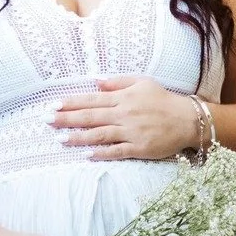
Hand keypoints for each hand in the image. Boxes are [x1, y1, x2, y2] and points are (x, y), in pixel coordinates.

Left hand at [50, 76, 200, 160]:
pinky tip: (86, 154)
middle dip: (67, 119)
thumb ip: (118, 82)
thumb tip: (95, 81)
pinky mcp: (139, 148)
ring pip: (100, 134)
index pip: (92, 99)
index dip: (71, 103)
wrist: (188, 119)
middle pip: (90, 116)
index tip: (53, 105)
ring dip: (78, 137)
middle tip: (47, 121)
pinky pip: (116, 151)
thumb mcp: (142, 82)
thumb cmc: (164, 99)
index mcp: (123, 98)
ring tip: (60, 139)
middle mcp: (124, 114)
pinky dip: (101, 153)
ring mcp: (131, 132)